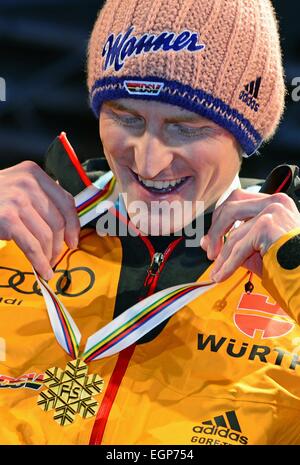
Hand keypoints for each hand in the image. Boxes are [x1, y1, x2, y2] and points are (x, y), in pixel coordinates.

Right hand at [0, 161, 80, 279]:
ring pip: (46, 234)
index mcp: (34, 173)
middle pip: (57, 220)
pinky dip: (40, 261)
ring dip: (49, 255)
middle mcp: (27, 183)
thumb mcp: (17, 188)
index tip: (73, 240)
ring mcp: (16, 200)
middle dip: (59, 244)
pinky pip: (32, 245)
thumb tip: (67, 225)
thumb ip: (40, 198)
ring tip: (47, 264)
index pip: (65, 200)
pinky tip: (42, 270)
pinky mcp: (7, 218)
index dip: (73, 224)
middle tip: (56, 257)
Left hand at [201, 189, 299, 281]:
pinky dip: (228, 264)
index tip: (212, 239)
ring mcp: (272, 211)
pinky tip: (222, 275)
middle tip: (210, 252)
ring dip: (221, 255)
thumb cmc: (291, 265)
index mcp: (275, 202)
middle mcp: (275, 201)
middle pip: (230, 207)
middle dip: (215, 231)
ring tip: (216, 271)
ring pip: (234, 233)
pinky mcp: (267, 226)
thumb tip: (206, 242)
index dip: (220, 219)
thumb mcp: (259, 250)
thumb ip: (233, 243)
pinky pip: (239, 248)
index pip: (238, 200)